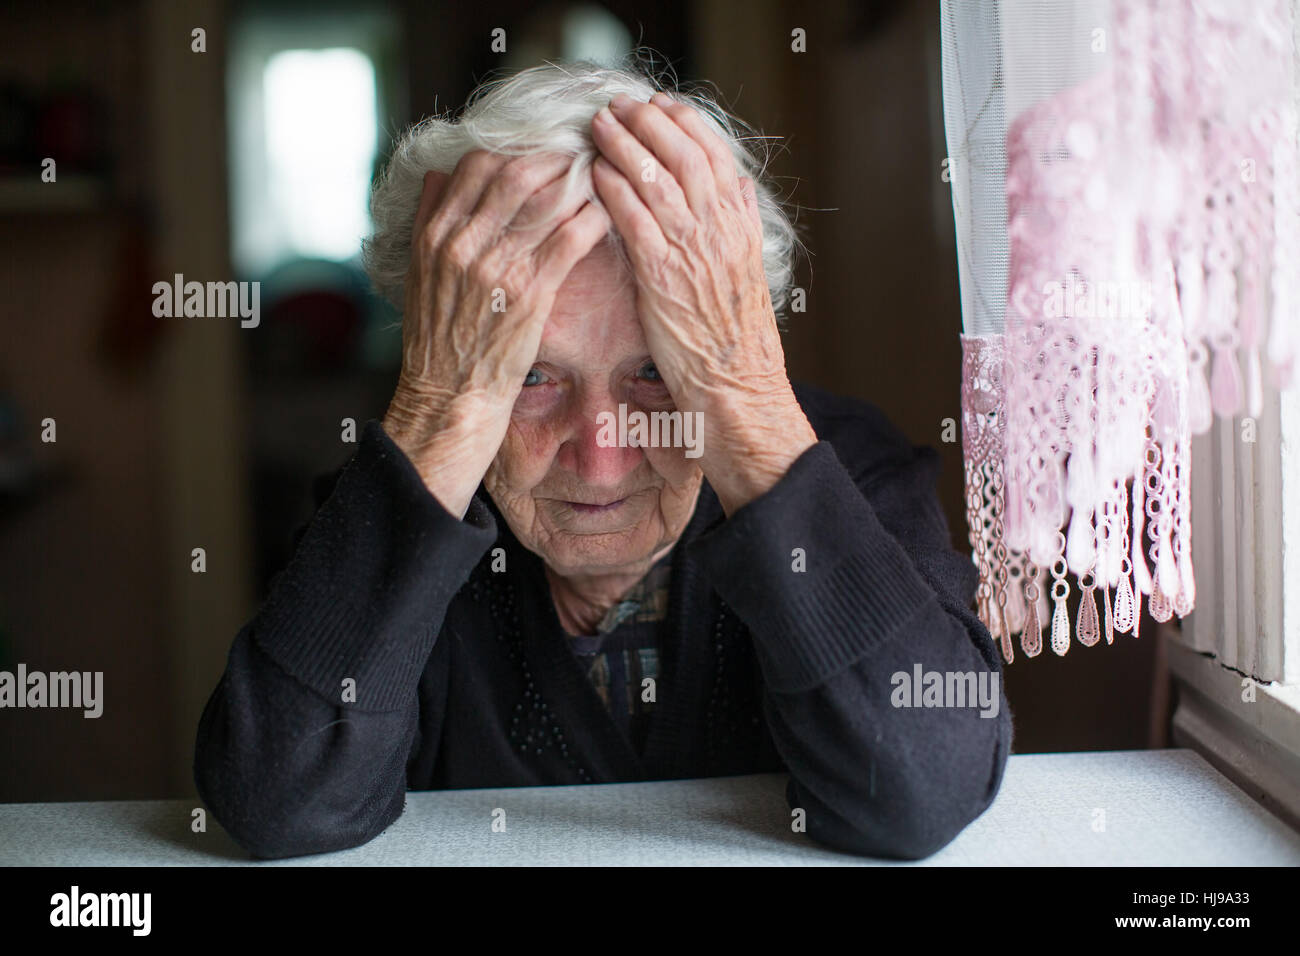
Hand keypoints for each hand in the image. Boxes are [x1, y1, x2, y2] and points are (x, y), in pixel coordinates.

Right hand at [383, 149, 610, 515]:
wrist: (449, 400)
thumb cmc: (439, 340)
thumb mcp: (419, 272)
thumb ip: (428, 219)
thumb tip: (438, 172)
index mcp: (435, 233)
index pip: (477, 165)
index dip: (516, 149)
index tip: (543, 150)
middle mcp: (462, 243)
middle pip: (516, 171)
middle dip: (555, 157)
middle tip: (585, 153)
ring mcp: (496, 267)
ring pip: (546, 198)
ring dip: (580, 182)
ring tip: (603, 177)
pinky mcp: (529, 295)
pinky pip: (568, 239)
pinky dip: (591, 219)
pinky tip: (607, 214)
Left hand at [590, 92, 816, 513]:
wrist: (737, 391)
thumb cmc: (735, 343)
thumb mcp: (747, 274)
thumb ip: (739, 228)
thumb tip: (735, 190)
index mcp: (740, 225)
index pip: (714, 154)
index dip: (686, 123)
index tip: (662, 104)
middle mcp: (720, 230)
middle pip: (683, 154)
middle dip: (649, 122)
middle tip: (620, 105)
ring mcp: (692, 250)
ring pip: (656, 177)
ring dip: (624, 145)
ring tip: (598, 127)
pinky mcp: (662, 276)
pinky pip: (634, 219)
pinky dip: (613, 190)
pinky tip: (593, 174)